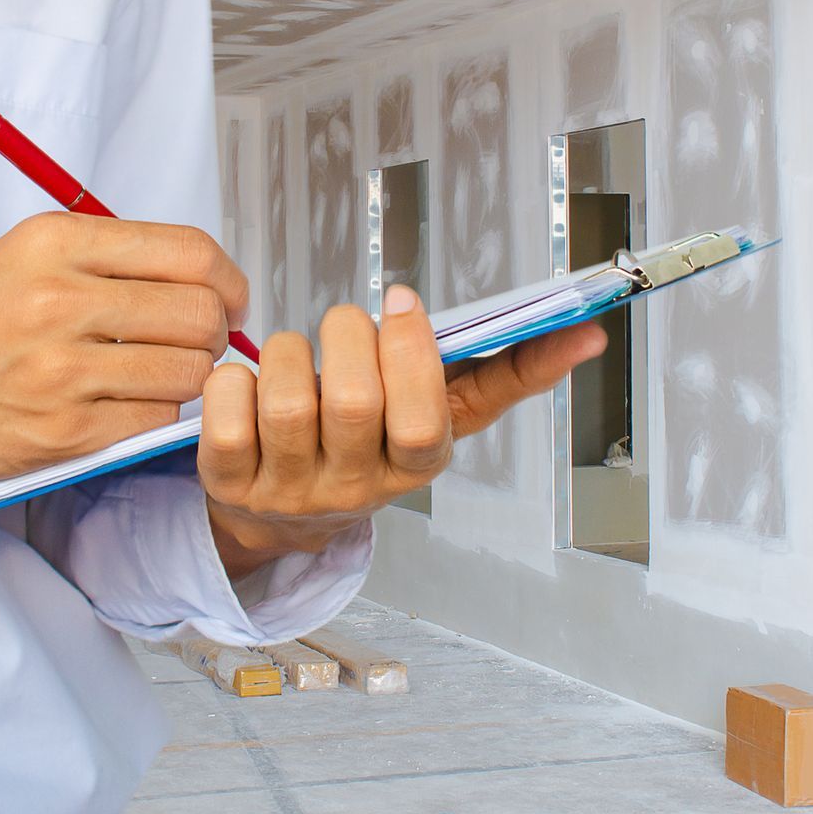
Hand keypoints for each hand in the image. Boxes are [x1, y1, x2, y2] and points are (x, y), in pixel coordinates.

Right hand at [0, 212, 246, 490]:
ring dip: (189, 377)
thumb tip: (199, 276)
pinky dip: (155, 413)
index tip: (228, 295)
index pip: (188, 252)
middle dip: (214, 331)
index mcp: (53, 243)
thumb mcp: (20, 257)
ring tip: (157, 372)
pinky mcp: (62, 430)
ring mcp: (61, 370)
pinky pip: (155, 419)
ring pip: (188, 372)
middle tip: (199, 340)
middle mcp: (58, 300)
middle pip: (198, 314)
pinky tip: (125, 402)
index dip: (227, 279)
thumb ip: (105, 259)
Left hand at [198, 286, 607, 577]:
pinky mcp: (229, 483)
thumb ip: (507, 372)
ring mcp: (290, 491)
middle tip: (344, 324)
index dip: (410, 355)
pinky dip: (231, 381)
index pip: (424, 422)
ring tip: (296, 354)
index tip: (400, 299)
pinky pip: (225, 414)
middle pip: (352, 401)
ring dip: (289, 352)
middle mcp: (355, 488)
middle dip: (346, 336)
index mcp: (414, 465)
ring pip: (288, 402)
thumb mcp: (440, 413)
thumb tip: (587, 334)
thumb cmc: (372, 438)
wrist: (283, 513)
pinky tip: (248, 385)